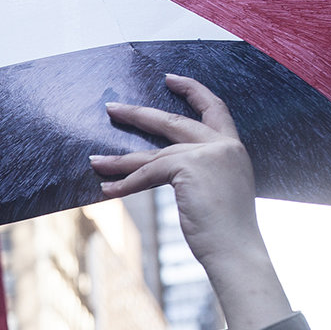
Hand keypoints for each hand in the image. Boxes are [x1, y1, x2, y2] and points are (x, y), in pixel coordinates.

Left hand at [91, 74, 289, 329]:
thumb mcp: (216, 193)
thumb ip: (199, 175)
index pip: (214, 108)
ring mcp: (209, 154)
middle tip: (112, 107)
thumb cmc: (227, 233)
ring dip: (120, 159)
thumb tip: (168, 173)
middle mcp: (224, 145)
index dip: (192, 91)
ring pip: (153, 154)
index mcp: (233, 149)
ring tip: (94, 161)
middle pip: (173, 122)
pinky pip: (148, 174)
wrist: (236, 251)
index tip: (170, 79)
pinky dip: (125, 184)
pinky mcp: (190, 167)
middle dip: (138, 115)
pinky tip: (107, 189)